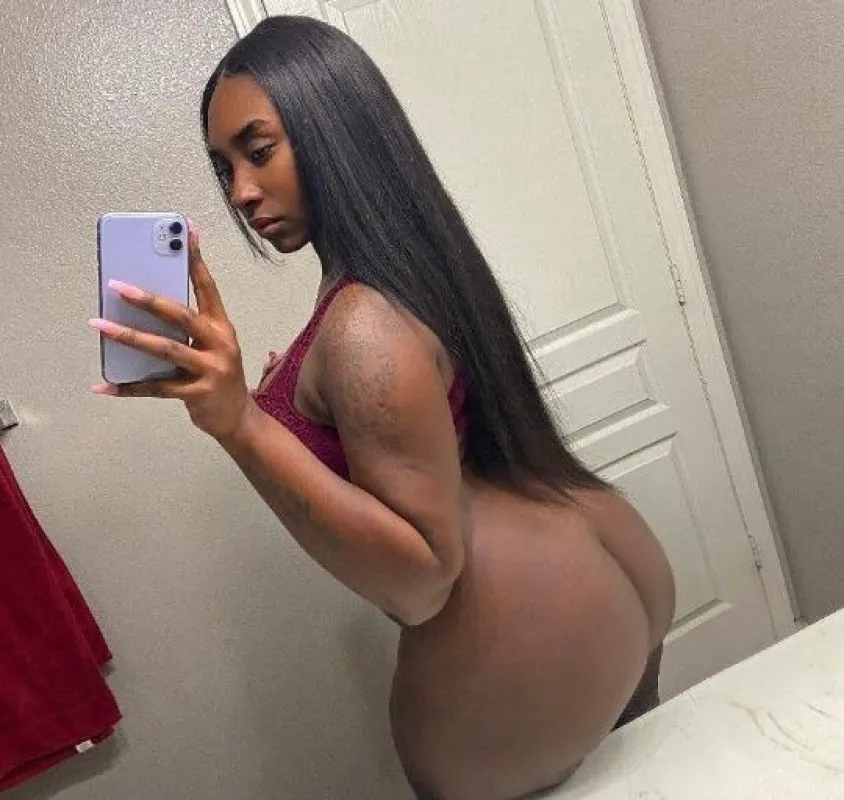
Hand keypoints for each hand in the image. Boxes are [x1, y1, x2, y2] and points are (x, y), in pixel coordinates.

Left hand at [89, 221, 252, 440]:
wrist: (238, 418)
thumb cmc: (218, 376)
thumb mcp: (211, 346)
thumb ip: (187, 328)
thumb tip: (145, 305)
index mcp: (221, 326)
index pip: (207, 287)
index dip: (196, 260)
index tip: (186, 231)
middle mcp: (220, 343)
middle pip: (182, 316)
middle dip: (148, 299)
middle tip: (117, 286)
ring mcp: (211, 369)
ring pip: (166, 349)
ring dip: (129, 337)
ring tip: (100, 326)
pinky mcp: (198, 394)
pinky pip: (157, 388)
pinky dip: (128, 387)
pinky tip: (104, 385)